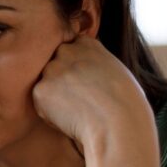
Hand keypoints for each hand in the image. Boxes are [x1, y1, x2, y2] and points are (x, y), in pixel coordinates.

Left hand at [31, 36, 152, 153]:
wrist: (118, 123)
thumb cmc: (126, 104)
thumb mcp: (115, 70)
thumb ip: (93, 64)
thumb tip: (82, 73)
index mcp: (86, 43)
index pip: (71, 50)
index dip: (77, 70)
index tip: (88, 84)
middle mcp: (66, 51)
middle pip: (55, 66)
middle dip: (62, 81)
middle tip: (81, 100)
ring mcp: (51, 69)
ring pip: (47, 85)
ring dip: (55, 97)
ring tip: (79, 110)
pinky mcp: (40, 89)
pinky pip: (41, 104)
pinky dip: (50, 114)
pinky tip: (71, 119)